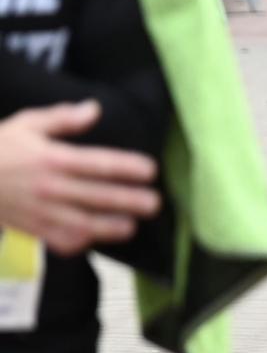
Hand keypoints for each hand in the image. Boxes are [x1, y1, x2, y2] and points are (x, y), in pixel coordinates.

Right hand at [0, 101, 159, 256]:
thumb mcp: (27, 124)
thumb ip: (63, 118)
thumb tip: (94, 109)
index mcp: (53, 159)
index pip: (98, 164)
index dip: (127, 168)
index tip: (150, 171)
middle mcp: (49, 187)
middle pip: (96, 196)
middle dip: (129, 201)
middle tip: (154, 204)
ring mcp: (39, 211)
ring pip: (80, 224)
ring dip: (108, 228)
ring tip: (132, 227)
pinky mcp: (29, 227)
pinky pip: (56, 240)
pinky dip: (76, 243)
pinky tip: (94, 240)